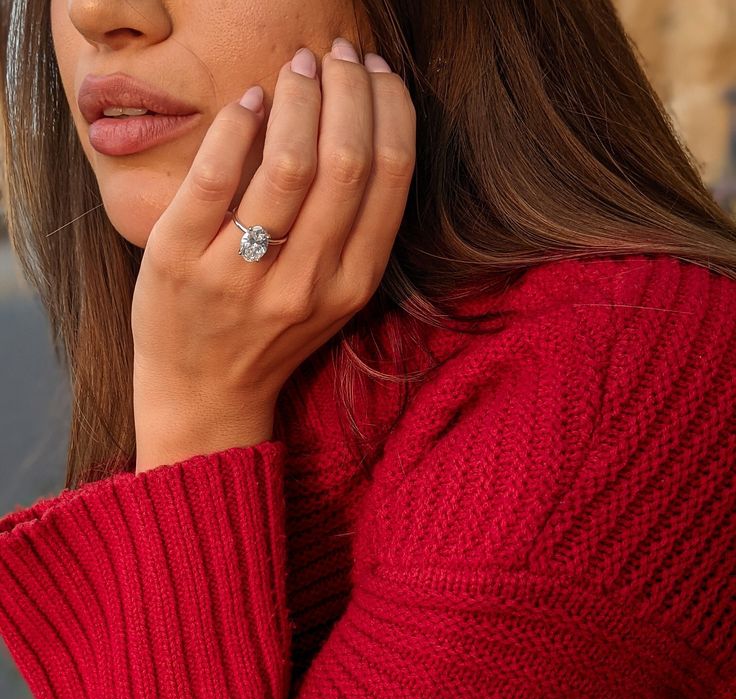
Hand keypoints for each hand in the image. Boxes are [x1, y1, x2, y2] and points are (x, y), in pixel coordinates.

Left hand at [131, 39, 416, 468]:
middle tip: (335, 54)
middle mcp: (306, 283)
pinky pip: (216, 177)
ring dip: (298, 97)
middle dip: (348, 89)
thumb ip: (353, 230)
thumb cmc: (271, 337)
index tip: (375, 72)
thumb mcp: (332, 298)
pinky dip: (237, 126)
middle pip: (346, 160)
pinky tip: (248, 103)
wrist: (205, 395)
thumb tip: (360, 125)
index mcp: (352, 286)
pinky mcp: (181, 262)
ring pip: (288, 163)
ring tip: (296, 69)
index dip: (389, 107)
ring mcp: (242, 275)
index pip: (390, 175)